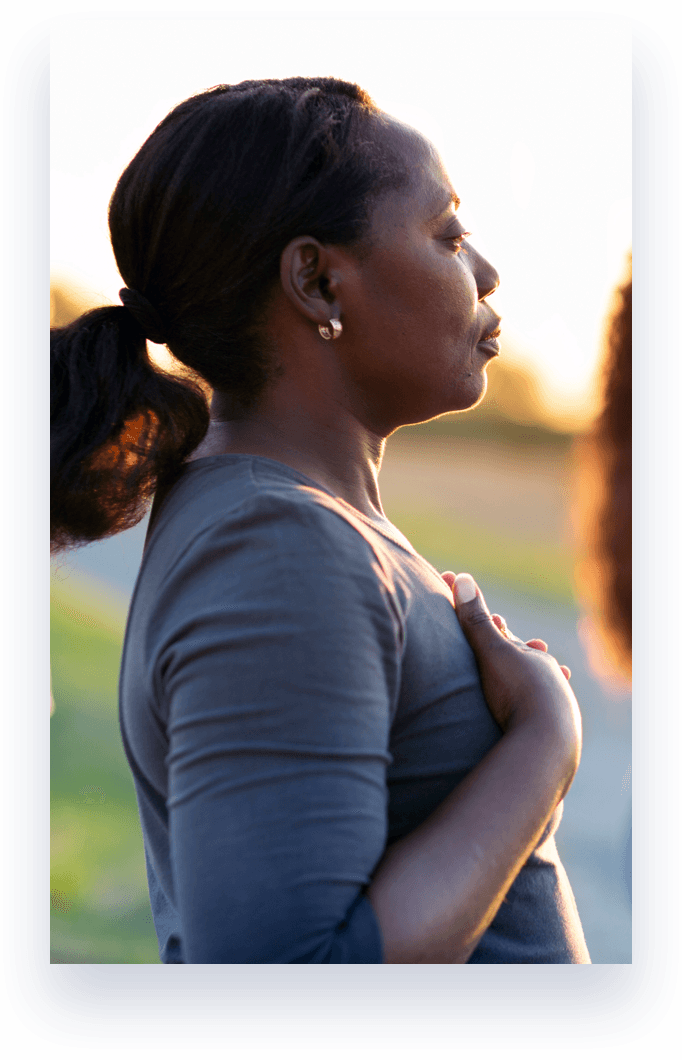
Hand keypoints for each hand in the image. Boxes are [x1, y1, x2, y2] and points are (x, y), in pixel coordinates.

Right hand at [441, 572, 581, 758]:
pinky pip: (544, 711)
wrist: (549, 741)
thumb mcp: (492, 652)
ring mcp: (554, 704)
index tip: (485, 618)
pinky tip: (540, 705)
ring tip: (536, 664)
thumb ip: (476, 620)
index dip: (491, 624)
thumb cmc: (518, 692)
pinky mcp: (554, 732)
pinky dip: (540, 703)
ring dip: (529, 676)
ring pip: (538, 683)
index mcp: (532, 657)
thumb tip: (462, 577)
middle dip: (515, 648)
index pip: (505, 636)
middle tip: (510, 635)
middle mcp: (547, 677)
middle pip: (524, 658)